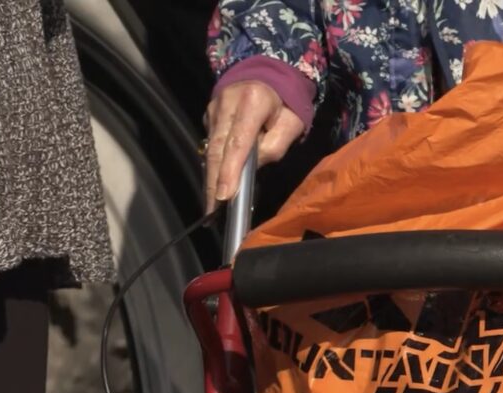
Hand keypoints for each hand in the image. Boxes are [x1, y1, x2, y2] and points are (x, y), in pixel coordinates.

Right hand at [204, 81, 303, 212]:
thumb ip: (275, 146)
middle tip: (213, 211)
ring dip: (211, 177)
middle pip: (218, 149)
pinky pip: (211, 143)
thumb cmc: (287, 101)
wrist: (267, 71)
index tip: (224, 196)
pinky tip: (215, 184)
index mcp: (252, 102)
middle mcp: (227, 104)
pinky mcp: (209, 114)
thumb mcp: (293, 122)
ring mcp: (214, 108)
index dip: (230, 171)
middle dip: (214, 182)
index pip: (238, 142)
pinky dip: (213, 164)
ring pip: (211, 148)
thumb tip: (253, 166)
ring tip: (212, 206)